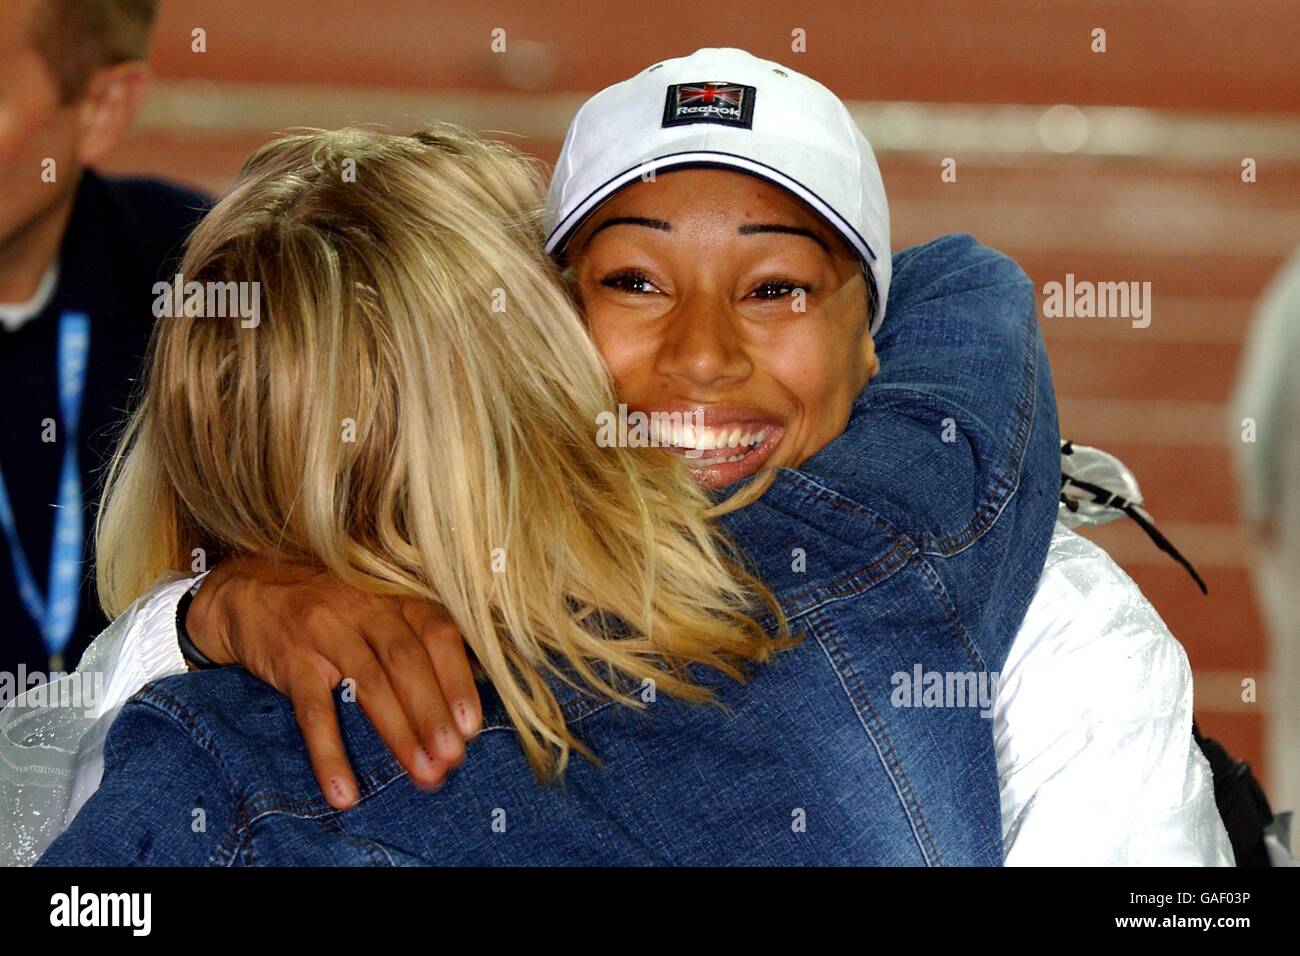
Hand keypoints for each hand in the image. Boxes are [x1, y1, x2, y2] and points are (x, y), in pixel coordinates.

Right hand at [185, 556, 481, 809]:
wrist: (248, 591)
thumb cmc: (333, 610)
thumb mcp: (377, 608)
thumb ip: (416, 640)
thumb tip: (460, 704)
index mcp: (396, 596)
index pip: (438, 633)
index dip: (458, 679)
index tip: (473, 725)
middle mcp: (366, 608)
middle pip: (408, 662)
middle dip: (433, 714)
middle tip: (453, 758)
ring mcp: (326, 632)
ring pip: (369, 685)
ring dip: (399, 734)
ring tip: (423, 772)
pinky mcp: (291, 661)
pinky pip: (313, 713)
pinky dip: (329, 754)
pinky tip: (344, 792)